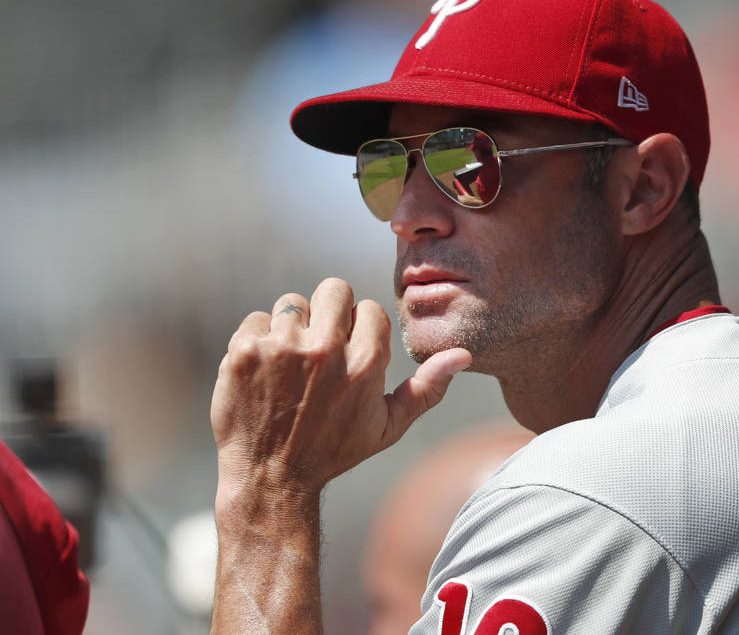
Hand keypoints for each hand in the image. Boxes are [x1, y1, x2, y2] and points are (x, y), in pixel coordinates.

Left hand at [210, 277, 471, 505]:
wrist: (270, 479)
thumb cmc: (334, 452)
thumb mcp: (388, 426)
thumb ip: (426, 388)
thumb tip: (461, 354)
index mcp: (366, 363)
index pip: (369, 308)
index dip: (360, 331)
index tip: (348, 357)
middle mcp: (325, 350)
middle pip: (334, 289)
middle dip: (329, 314)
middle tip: (319, 349)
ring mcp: (282, 348)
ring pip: (293, 303)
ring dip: (293, 328)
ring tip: (289, 366)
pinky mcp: (245, 351)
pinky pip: (258, 319)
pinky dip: (259, 341)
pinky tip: (263, 373)